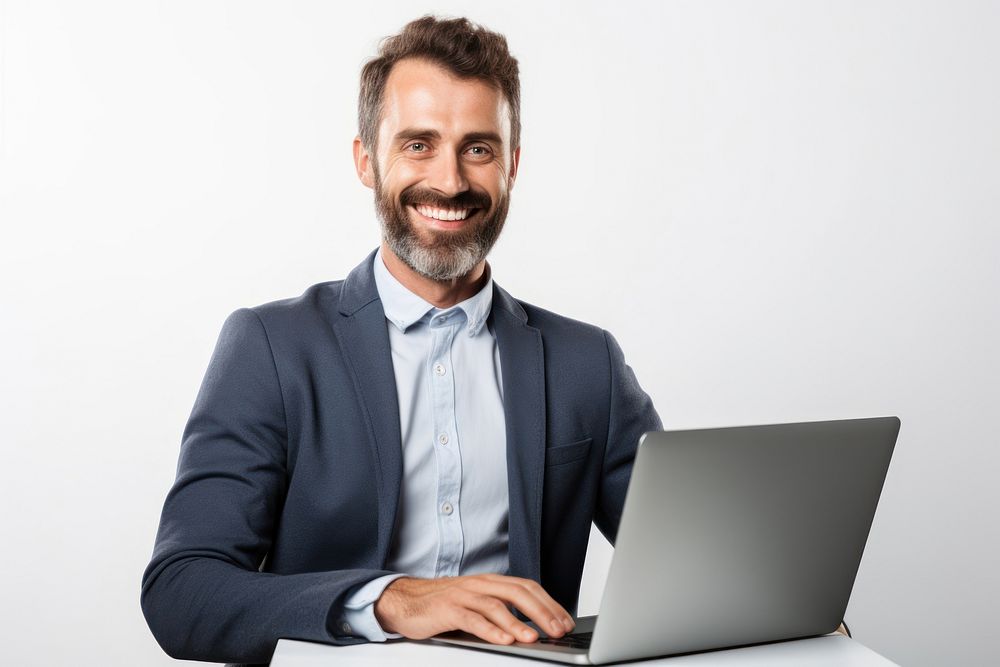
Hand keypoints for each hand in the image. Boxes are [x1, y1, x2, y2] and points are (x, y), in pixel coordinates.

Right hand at [374, 574, 574, 644]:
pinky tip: (503, 640)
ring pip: (496, 605)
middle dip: (542, 612)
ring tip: (534, 637)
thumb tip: (534, 627)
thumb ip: (502, 611)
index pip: (527, 588)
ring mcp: (463, 595)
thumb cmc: (444, 604)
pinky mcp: (447, 609)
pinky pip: (472, 619)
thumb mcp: (478, 604)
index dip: (549, 603)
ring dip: (518, 623)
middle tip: (559, 630)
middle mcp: (480, 585)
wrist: (405, 600)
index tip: (565, 621)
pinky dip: (490, 630)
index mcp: (491, 582)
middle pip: (517, 593)